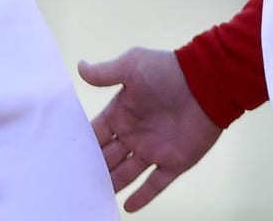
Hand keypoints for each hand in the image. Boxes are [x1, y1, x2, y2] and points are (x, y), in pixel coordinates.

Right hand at [79, 47, 221, 211]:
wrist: (206, 84)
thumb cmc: (167, 71)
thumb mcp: (131, 66)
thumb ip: (105, 73)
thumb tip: (79, 67)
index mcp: (122, 111)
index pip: (97, 133)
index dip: (84, 145)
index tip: (65, 158)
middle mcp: (134, 133)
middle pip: (108, 157)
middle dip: (94, 169)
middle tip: (75, 184)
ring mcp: (154, 149)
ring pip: (127, 173)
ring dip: (113, 184)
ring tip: (94, 198)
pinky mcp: (173, 162)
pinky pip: (155, 184)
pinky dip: (142, 196)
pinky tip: (126, 207)